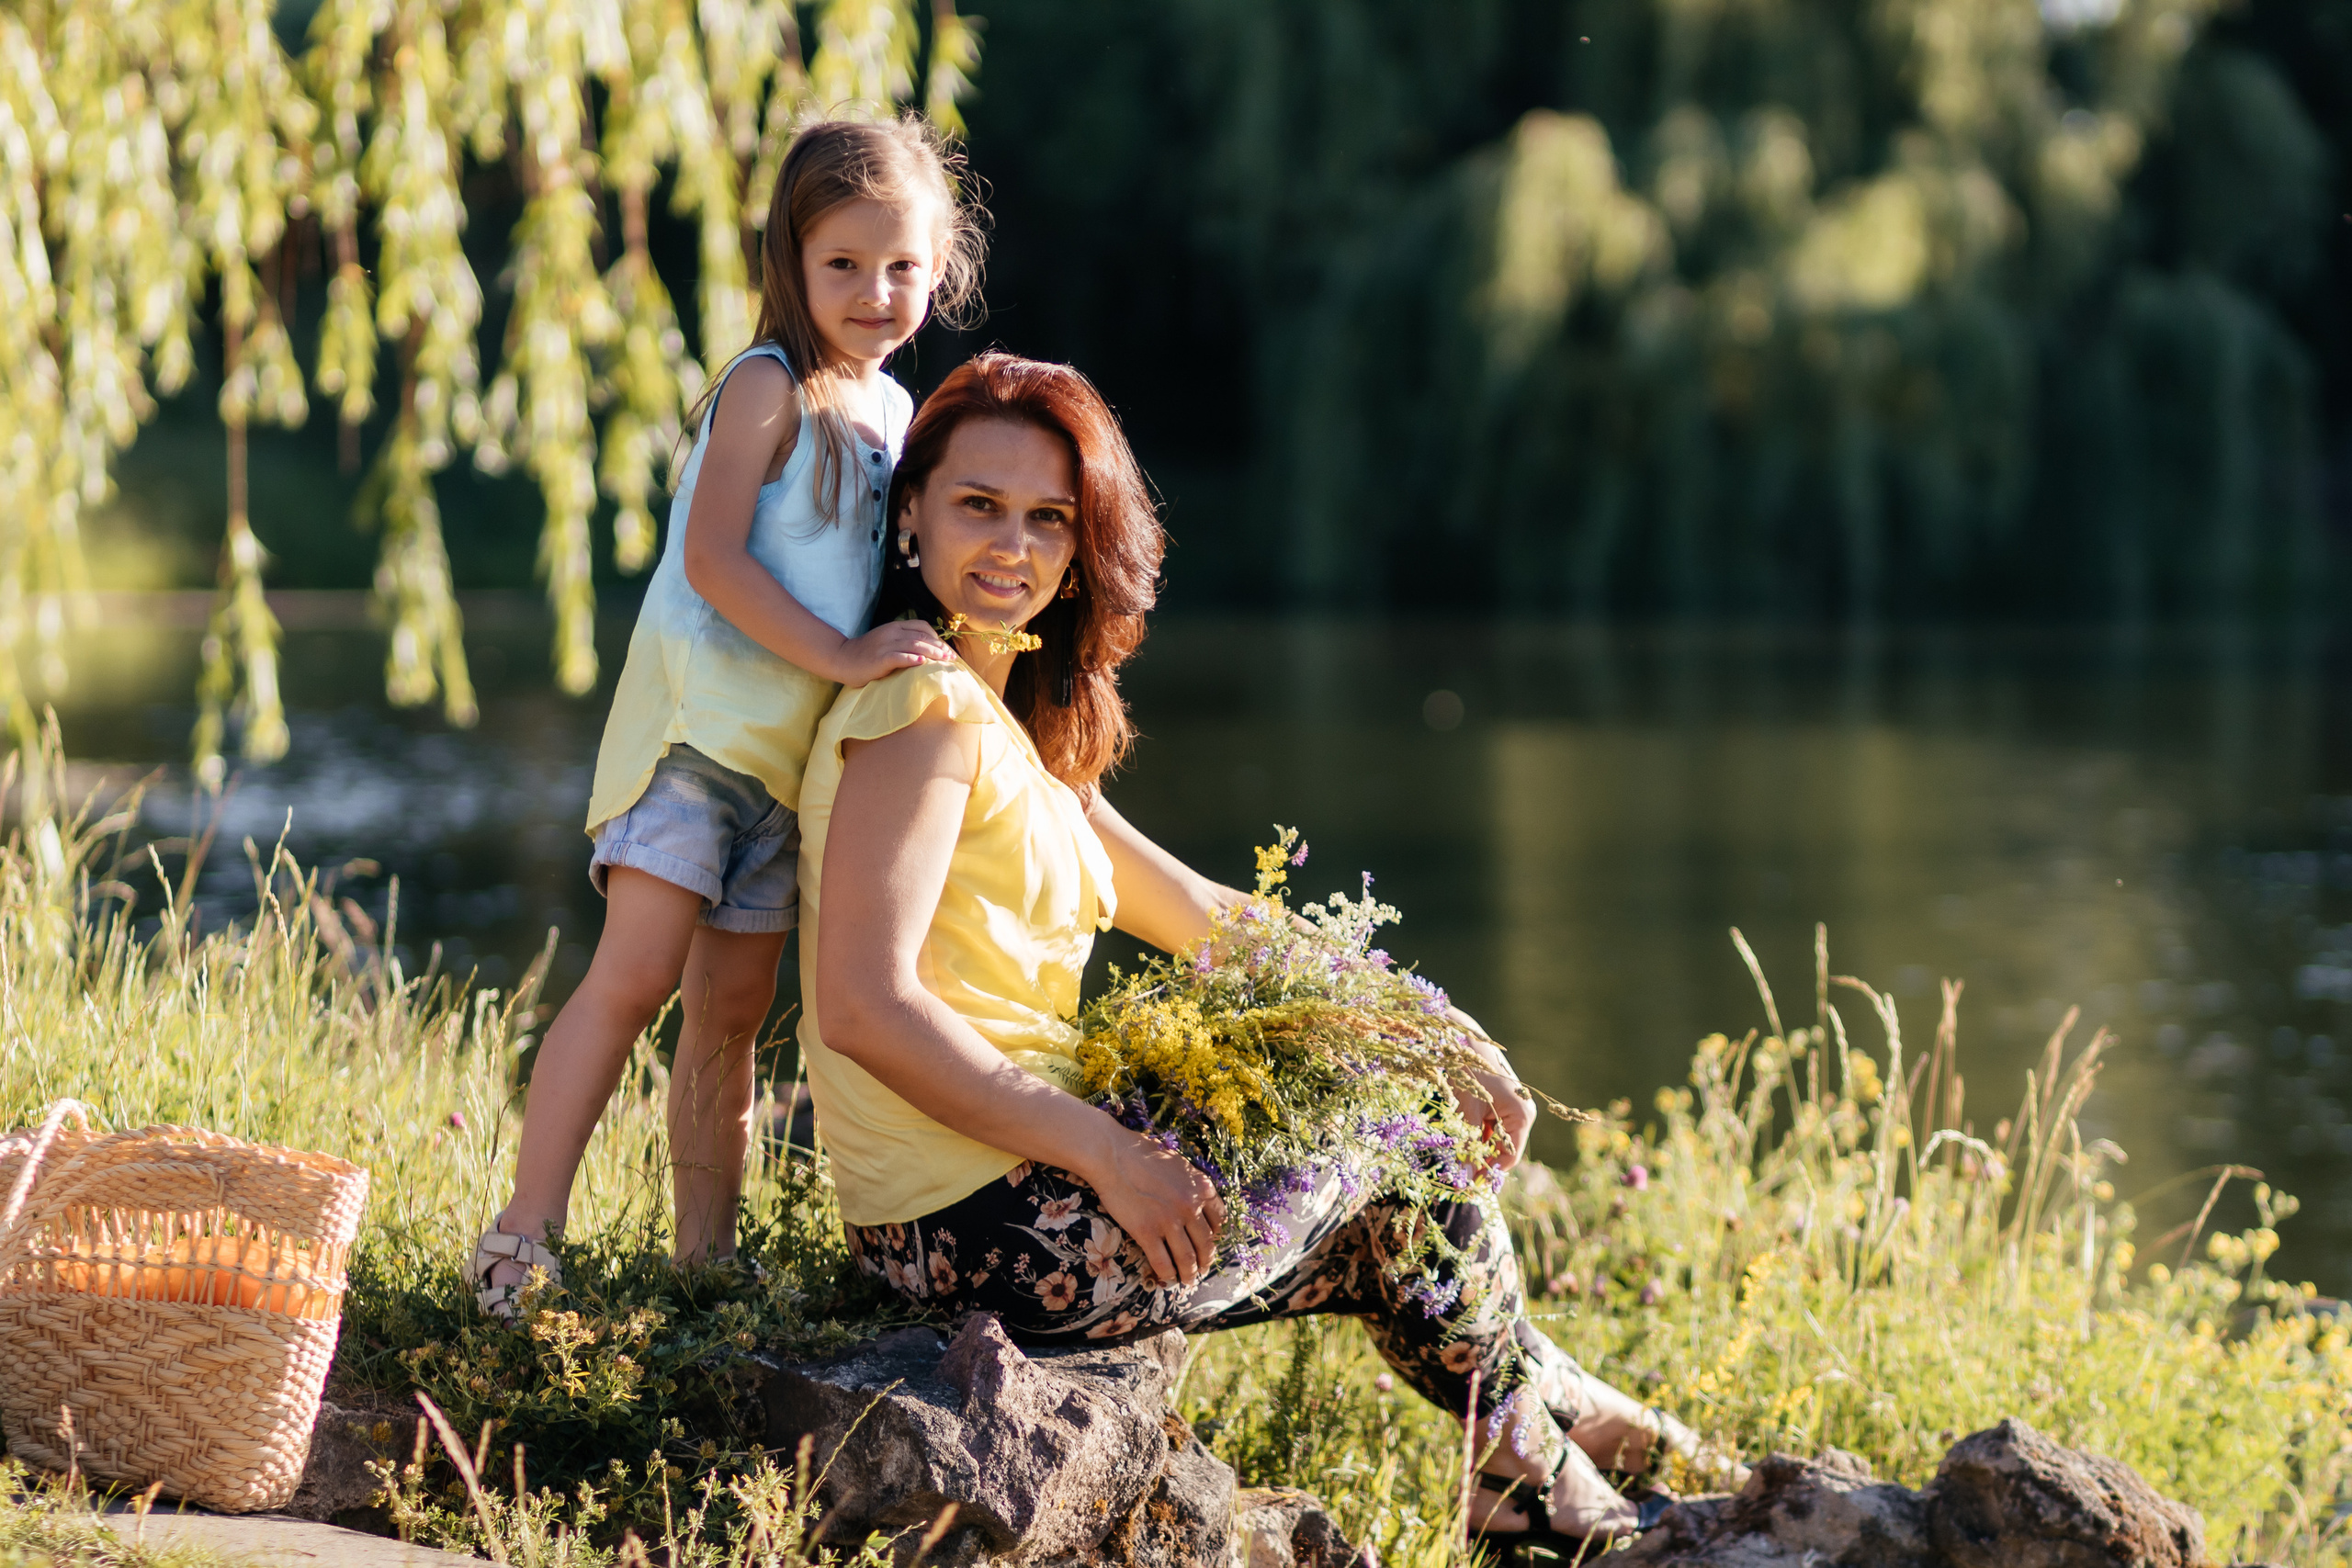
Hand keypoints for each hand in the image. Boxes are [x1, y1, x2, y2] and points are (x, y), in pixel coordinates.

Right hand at [828, 619, 953, 685]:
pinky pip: (899, 657)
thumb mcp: (887, 641)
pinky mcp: (879, 658)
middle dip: (940, 647)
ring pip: (914, 645)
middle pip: (922, 636)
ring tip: (944, 661)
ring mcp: (885, 645)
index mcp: (895, 627)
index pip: (922, 627)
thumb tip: (927, 651)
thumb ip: (903, 641)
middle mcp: (891, 632)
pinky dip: (912, 659)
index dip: (938, 638)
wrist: (842, 659)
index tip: (948, 651)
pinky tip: (923, 664)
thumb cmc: (867, 654)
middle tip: (952, 659)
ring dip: (932, 653)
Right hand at [1082, 1123, 1226, 1288]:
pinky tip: (1167, 1278)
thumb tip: (1196, 1199)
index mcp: (1201, 1188)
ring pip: (1187, 1258)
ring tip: (1188, 1280)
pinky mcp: (1146, 1231)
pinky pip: (1162, 1262)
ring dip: (1189, 1273)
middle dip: (1206, 1260)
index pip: (1219, 1220)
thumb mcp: (1178, 1163)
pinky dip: (1167, 1274)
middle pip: (1206, 1243)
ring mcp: (1169, 1221)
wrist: (1112, 1154)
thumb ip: (1191, 1183)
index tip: (1210, 1243)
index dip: (1216, 1236)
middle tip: (1203, 1269)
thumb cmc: (1141, 1153)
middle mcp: (1190, 1206)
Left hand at [1448, 1014, 1533, 1171]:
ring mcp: (1512, 1109)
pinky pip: (1491, 1128)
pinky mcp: (1500, 1104)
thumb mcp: (1468, 1111)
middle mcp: (1522, 1113)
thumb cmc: (1468, 1073)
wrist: (1462, 1042)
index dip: (1491, 1172)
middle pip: (1504, 1149)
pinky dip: (1476, 1136)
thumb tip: (1462, 1175)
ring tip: (1457, 1160)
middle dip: (1483, 1162)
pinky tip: (1461, 1142)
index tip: (1470, 1184)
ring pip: (1495, 1140)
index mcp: (1522, 1115)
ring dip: (1477, 1150)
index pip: (1510, 1156)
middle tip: (1461, 1176)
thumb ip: (1468, 1143)